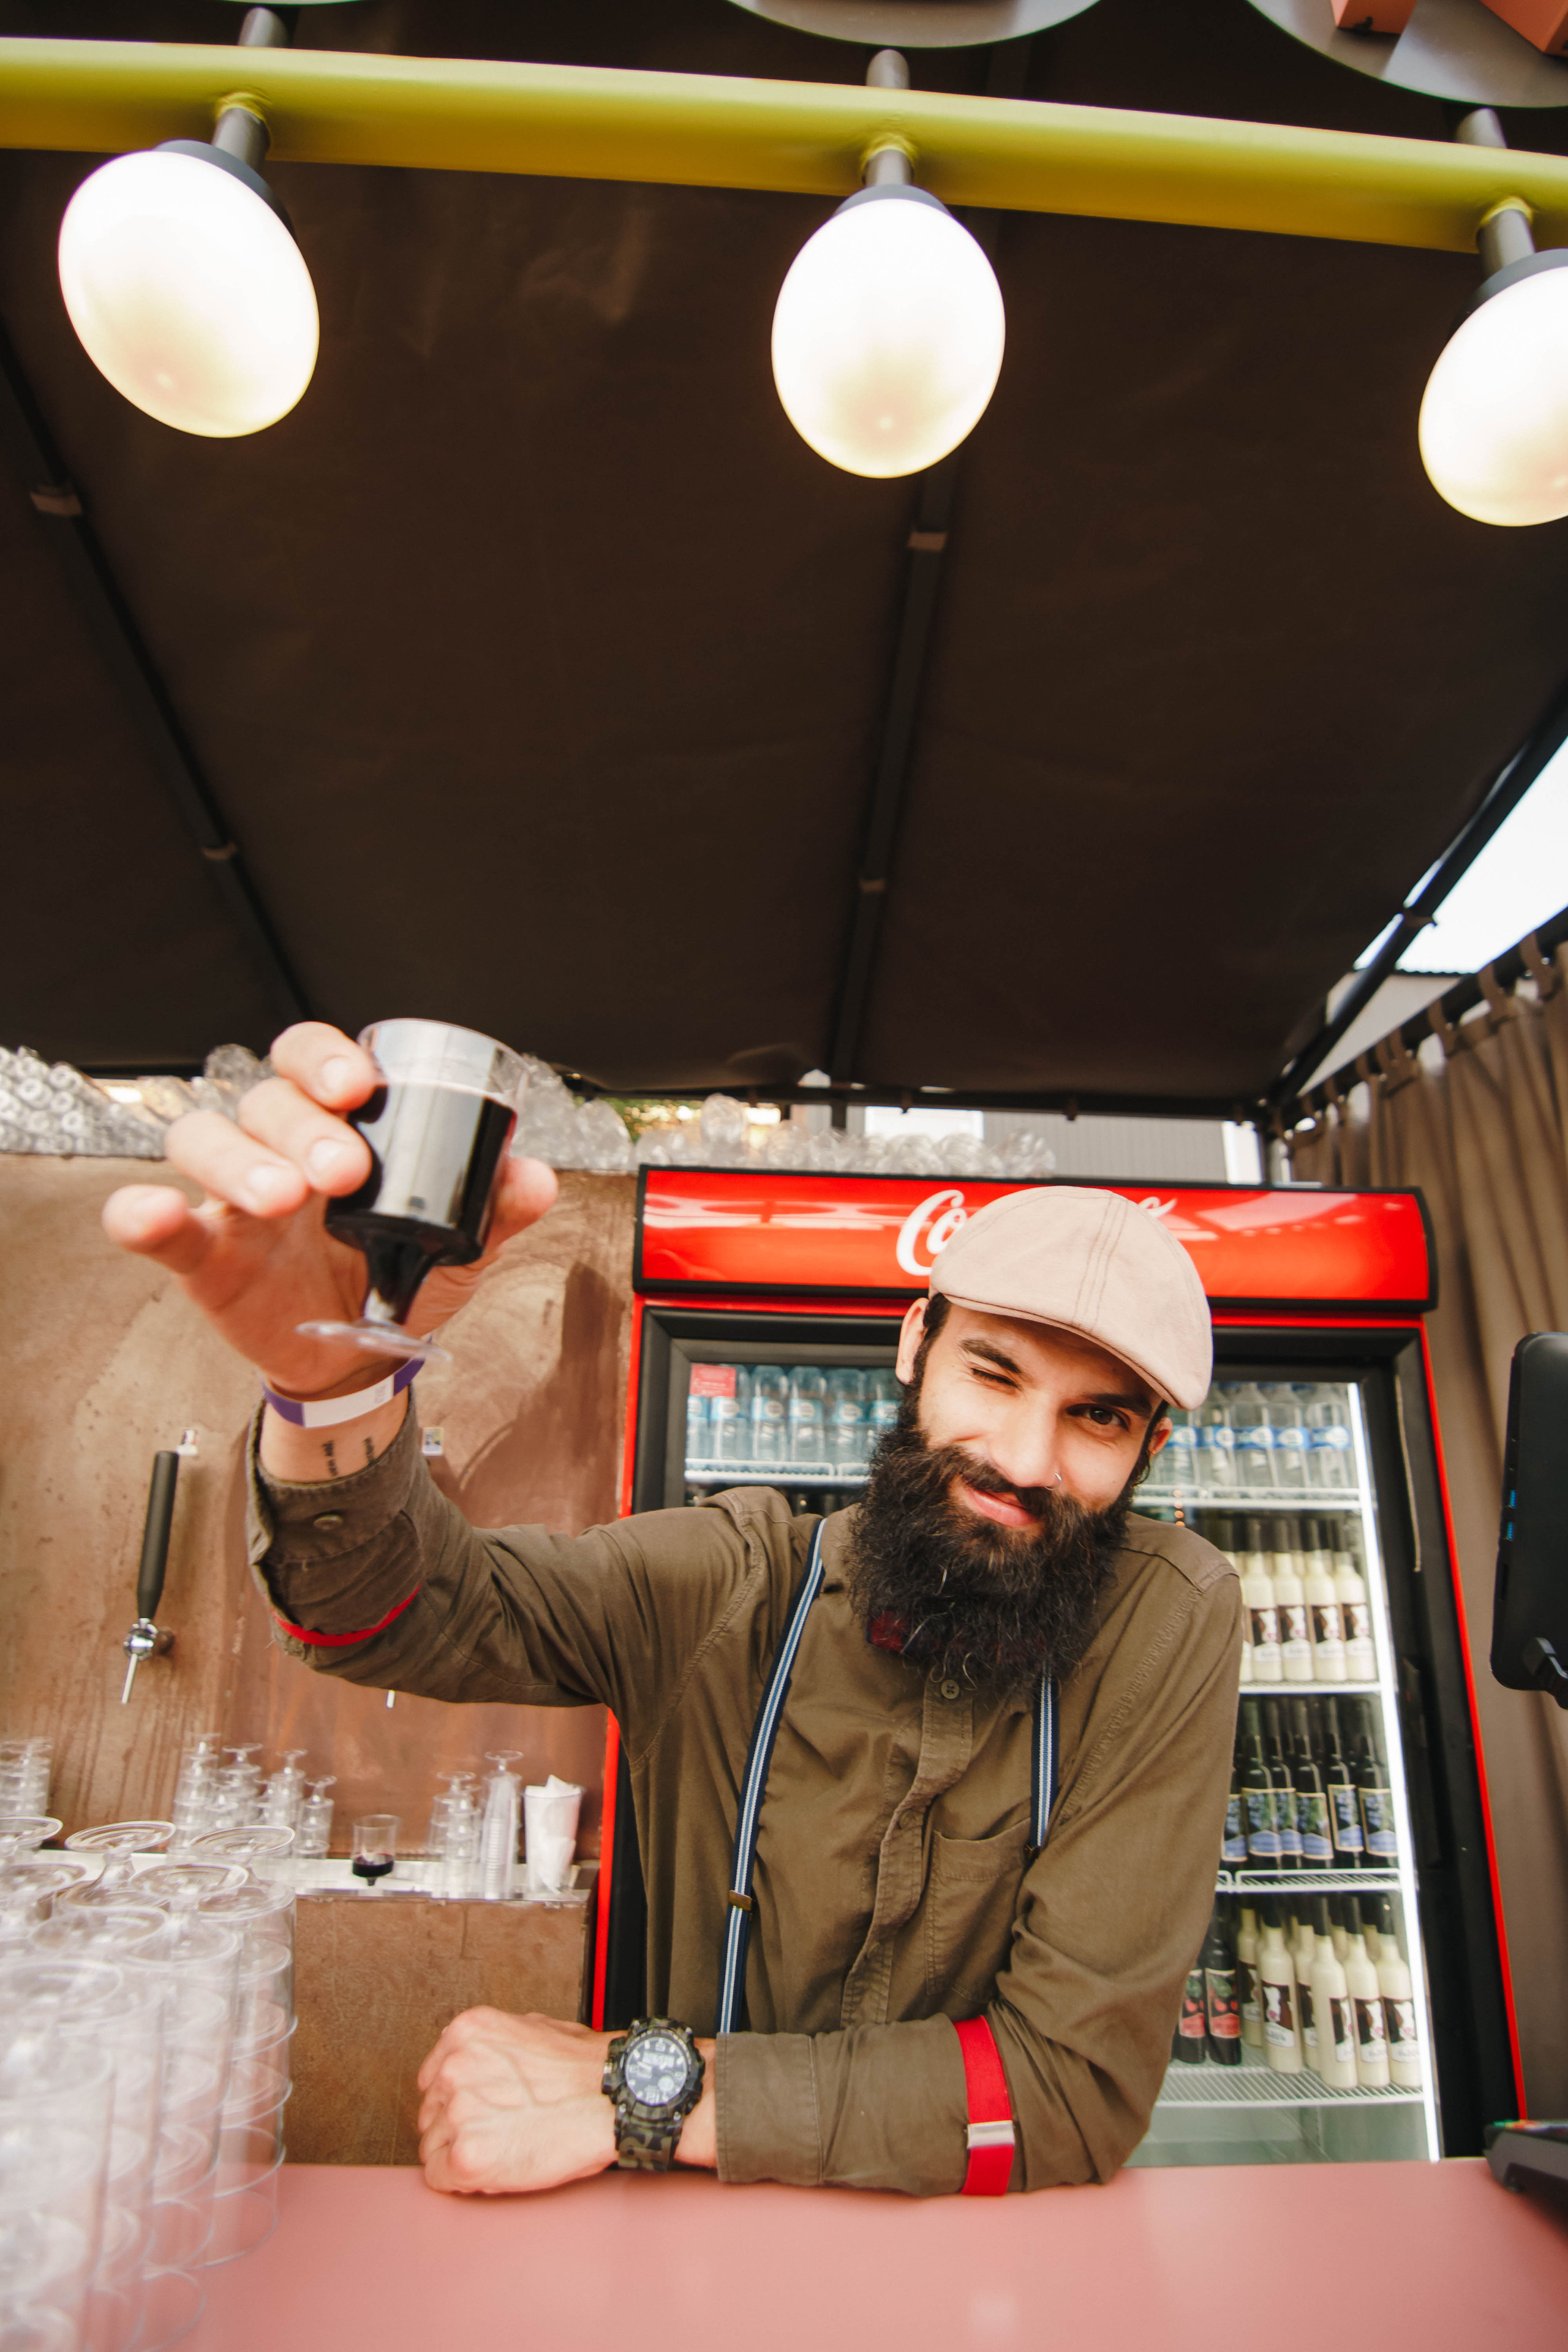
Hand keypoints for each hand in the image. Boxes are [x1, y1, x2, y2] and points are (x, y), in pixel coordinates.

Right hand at [100, 1022, 556, 1397]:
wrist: (361, 1358)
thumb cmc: (395, 1276)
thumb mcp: (457, 1245)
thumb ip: (495, 1209)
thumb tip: (535, 1179)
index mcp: (336, 1128)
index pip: (312, 1061)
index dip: (326, 1056)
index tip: (359, 1082)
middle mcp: (275, 1147)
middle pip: (264, 1099)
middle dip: (303, 1124)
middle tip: (344, 1169)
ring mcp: (231, 1198)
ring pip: (204, 1141)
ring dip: (238, 1161)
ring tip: (282, 1198)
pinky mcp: (201, 1254)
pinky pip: (150, 1220)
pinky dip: (141, 1212)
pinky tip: (155, 1213)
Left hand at [416, 2011, 616, 2194]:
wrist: (611, 2098)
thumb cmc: (583, 2067)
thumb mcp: (530, 2028)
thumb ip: (490, 2043)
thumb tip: (474, 2058)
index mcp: (467, 2033)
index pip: (433, 2078)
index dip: (455, 2100)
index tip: (475, 2110)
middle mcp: (455, 2068)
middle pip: (431, 2113)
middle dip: (457, 2126)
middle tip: (494, 2131)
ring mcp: (458, 2113)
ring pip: (433, 2146)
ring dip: (461, 2152)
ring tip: (502, 2148)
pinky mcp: (465, 2156)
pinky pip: (438, 2177)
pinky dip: (461, 2180)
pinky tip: (493, 2167)